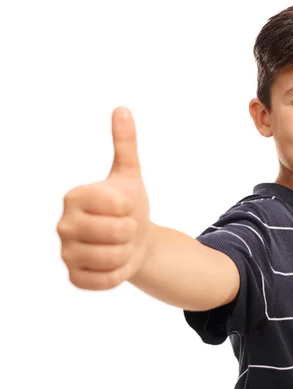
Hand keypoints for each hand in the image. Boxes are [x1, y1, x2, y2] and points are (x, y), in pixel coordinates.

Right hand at [57, 107, 150, 289]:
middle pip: (117, 233)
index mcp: (75, 196)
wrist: (132, 240)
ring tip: (120, 244)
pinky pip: (106, 281)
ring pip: (113, 258)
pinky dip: (119, 273)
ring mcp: (66, 253)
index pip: (117, 205)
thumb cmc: (128, 205)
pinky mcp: (74, 277)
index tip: (124, 206)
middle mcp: (63, 224)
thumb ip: (125, 143)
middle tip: (124, 227)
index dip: (131, 207)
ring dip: (127, 252)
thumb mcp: (129, 174)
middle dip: (131, 231)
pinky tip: (114, 262)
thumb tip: (122, 108)